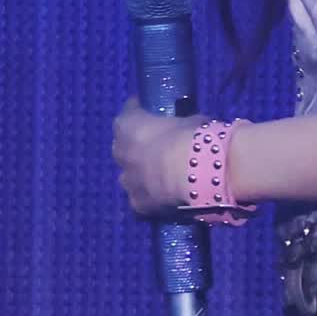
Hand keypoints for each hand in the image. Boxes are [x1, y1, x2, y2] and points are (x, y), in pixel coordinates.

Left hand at [112, 97, 197, 215]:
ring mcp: (126, 179)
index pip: (131, 112)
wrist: (196, 175)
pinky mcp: (137, 203)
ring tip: (162, 176)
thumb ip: (181, 123)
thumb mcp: (189, 120)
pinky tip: (165, 198)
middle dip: (138, 145)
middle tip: (160, 148)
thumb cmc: (190, 138)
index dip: (143, 112)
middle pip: (125, 145)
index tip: (154, 114)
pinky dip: (151, 197)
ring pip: (130, 174)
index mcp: (127, 124)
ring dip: (141, 173)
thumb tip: (188, 127)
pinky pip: (141, 198)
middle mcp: (119, 151)